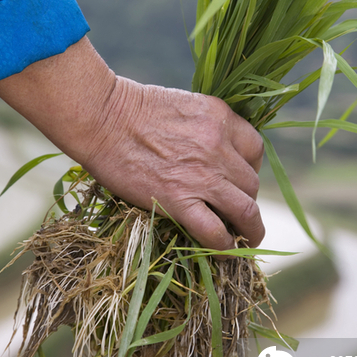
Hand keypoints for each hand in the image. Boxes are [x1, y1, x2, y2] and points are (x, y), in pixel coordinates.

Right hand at [0, 37, 264, 250]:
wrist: (101, 117)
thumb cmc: (132, 108)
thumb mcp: (183, 104)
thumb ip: (205, 126)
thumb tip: (211, 152)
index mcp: (220, 117)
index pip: (255, 149)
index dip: (251, 168)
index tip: (240, 179)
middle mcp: (219, 145)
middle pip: (251, 183)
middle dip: (247, 199)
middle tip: (236, 211)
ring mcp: (202, 175)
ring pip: (245, 210)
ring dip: (250, 228)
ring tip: (247, 240)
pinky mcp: (179, 200)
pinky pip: (214, 232)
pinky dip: (225, 247)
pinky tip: (224, 252)